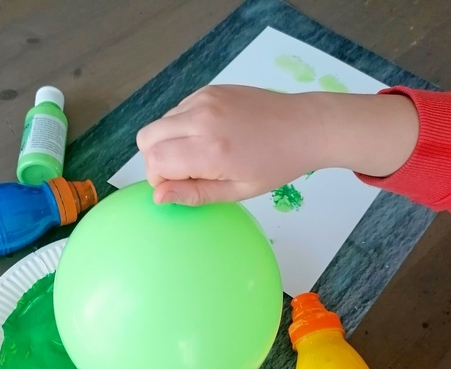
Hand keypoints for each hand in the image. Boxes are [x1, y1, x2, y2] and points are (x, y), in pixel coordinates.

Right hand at [137, 85, 328, 204]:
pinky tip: (208, 137)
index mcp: (210, 150)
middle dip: (155, 160)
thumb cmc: (275, 165)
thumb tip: (159, 197)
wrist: (303, 126)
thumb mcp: (237, 191)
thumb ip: (194, 194)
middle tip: (182, 173)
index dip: (158, 180)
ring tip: (200, 154)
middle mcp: (201, 119)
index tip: (177, 187)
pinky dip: (181, 128)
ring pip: (158, 124)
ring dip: (168, 143)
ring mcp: (203, 99)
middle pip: (146, 138)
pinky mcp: (208, 90)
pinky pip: (175, 111)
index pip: (155, 161)